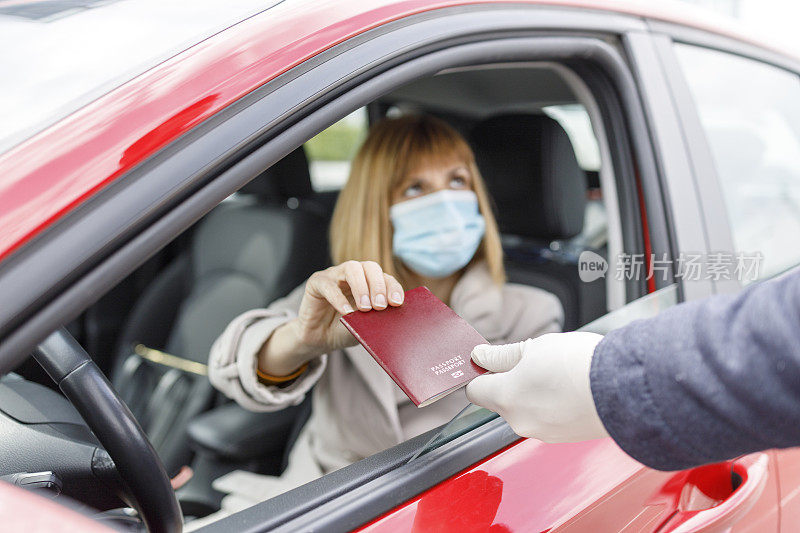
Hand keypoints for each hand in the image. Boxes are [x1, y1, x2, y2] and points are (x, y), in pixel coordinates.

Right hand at [294, 260, 404, 353]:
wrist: (320, 339)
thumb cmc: (344, 329)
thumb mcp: (364, 325)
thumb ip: (375, 319)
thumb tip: (390, 319)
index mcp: (369, 281)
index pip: (386, 277)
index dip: (393, 288)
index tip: (397, 303)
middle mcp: (354, 273)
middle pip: (370, 267)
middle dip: (378, 286)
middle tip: (380, 306)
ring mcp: (335, 275)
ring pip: (352, 268)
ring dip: (361, 288)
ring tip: (365, 308)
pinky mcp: (317, 282)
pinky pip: (329, 285)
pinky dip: (339, 299)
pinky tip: (346, 312)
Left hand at [465, 332, 608, 442]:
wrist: (623, 387)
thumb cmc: (579, 364)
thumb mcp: (534, 347)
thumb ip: (502, 355)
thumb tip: (480, 356)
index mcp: (505, 397)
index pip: (474, 390)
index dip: (480, 373)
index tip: (489, 362)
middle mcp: (519, 421)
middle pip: (500, 401)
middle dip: (510, 382)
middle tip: (532, 361)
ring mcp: (542, 432)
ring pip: (524, 410)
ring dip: (532, 393)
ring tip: (556, 374)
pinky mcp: (563, 437)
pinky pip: (546, 419)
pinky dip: (551, 405)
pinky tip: (569, 389)